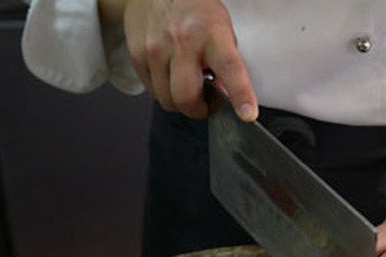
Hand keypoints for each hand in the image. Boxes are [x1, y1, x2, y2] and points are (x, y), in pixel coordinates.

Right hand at [100, 0, 257, 119]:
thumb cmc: (195, 13)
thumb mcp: (221, 29)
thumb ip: (226, 63)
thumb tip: (225, 94)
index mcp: (211, 32)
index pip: (229, 68)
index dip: (240, 94)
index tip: (248, 114)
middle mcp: (181, 40)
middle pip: (187, 98)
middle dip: (200, 110)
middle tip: (208, 102)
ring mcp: (156, 48)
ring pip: (167, 100)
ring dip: (181, 102)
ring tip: (188, 84)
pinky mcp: (138, 55)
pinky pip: (153, 92)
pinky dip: (165, 91)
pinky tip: (171, 75)